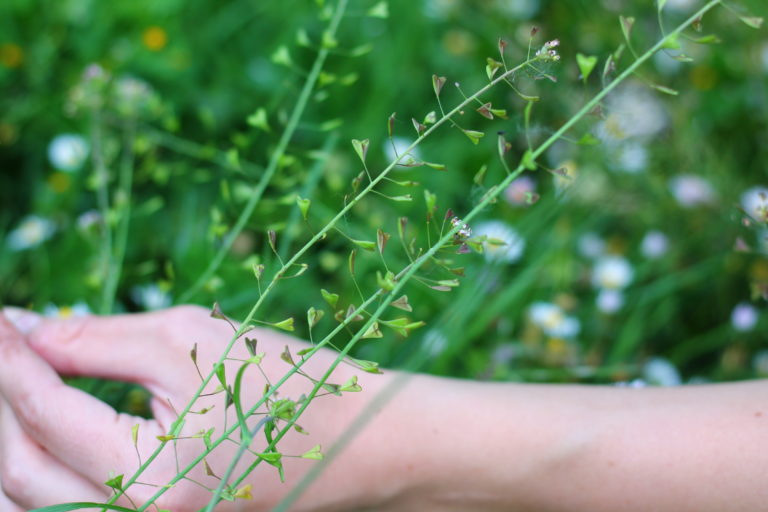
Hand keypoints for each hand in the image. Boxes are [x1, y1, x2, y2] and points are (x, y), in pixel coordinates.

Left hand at [0, 306, 407, 510]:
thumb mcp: (195, 341)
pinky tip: (35, 441)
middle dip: (1, 398)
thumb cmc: (288, 382)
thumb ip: (100, 339)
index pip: (43, 411)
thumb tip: (28, 330)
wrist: (358, 441)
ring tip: (13, 389)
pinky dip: (37, 480)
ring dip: (9, 444)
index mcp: (150, 478)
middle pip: (20, 469)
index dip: (9, 356)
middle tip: (5, 343)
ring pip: (31, 504)